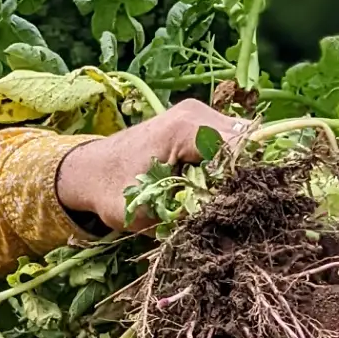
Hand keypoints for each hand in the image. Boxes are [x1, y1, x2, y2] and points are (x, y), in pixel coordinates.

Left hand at [55, 98, 246, 232]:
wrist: (90, 169)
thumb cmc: (110, 190)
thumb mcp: (144, 212)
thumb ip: (183, 216)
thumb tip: (223, 224)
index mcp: (184, 128)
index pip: (240, 149)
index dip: (246, 180)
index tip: (241, 208)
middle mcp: (198, 113)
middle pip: (248, 143)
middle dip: (245, 176)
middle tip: (237, 208)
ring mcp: (201, 114)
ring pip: (243, 143)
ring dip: (238, 171)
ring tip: (225, 199)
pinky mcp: (201, 124)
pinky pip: (230, 143)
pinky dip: (229, 166)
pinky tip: (217, 188)